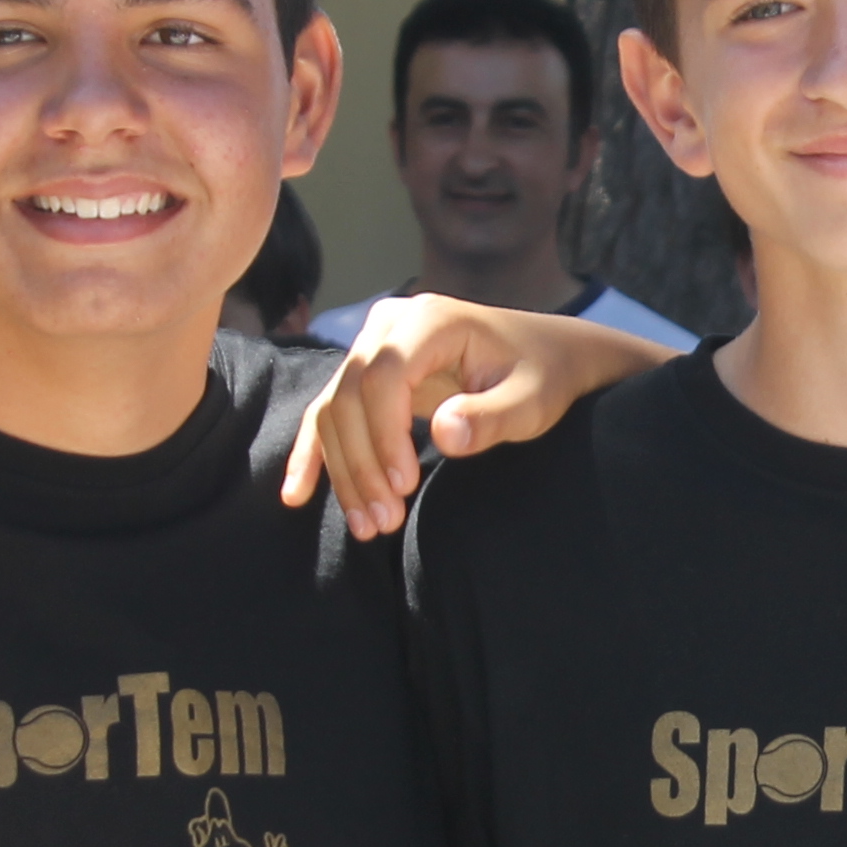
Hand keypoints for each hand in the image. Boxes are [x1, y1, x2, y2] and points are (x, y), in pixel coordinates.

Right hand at [276, 294, 670, 536]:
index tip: (405, 486)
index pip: (383, 377)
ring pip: (335, 410)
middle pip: (350, 396)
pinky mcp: (369, 373)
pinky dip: (314, 454)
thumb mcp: (532, 401)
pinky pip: (330, 412)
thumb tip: (444, 435)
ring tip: (369, 526)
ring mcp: (374, 346)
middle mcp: (391, 324)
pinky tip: (298, 496)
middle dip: (362, 464)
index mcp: (431, 321)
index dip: (384, 436)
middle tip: (384, 521)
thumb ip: (492, 417)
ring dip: (344, 471)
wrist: (548, 355)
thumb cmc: (544, 376)